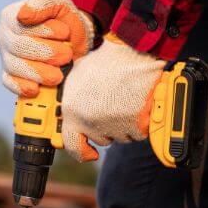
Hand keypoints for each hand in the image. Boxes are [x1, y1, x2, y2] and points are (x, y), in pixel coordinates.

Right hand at [0, 0, 93, 96]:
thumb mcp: (58, 4)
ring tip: (58, 74)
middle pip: (18, 47)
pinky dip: (22, 87)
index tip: (64, 32)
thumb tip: (22, 16)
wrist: (73, 40)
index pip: (21, 26)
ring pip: (15, 66)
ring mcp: (5, 56)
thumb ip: (42, 4)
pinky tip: (36, 89)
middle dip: (46, 53)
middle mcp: (4, 36)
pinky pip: (10, 82)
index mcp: (10, 16)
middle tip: (66, 56)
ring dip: (39, 72)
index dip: (44, 31)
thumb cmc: (63, 20)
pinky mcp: (10, 75)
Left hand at [61, 33, 165, 161]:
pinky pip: (138, 133)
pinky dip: (140, 123)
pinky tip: (136, 105)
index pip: (72, 145)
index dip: (81, 152)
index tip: (89, 153)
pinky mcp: (136, 124)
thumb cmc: (103, 63)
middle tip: (112, 107)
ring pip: (120, 136)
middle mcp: (92, 122)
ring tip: (124, 101)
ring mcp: (114, 125)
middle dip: (106, 128)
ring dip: (123, 125)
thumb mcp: (75, 80)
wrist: (131, 54)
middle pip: (101, 139)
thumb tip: (68, 116)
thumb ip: (70, 102)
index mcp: (73, 112)